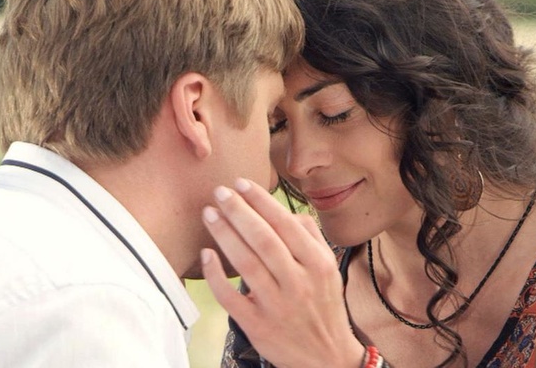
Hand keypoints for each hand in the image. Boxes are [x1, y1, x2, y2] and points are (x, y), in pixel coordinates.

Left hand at [201, 178, 364, 367]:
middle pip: (263, 240)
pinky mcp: (257, 326)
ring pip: (246, 264)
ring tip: (210, 213)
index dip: (261, 202)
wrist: (327, 358)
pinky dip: (216, 275)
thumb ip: (311, 238)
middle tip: (220, 192)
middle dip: (239, 211)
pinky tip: (206, 254)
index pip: (286, 225)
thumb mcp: (329, 270)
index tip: (242, 184)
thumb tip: (288, 213)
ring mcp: (277, 306)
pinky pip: (231, 297)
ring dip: (225, 235)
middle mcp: (299, 283)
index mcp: (318, 265)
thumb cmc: (324, 307)